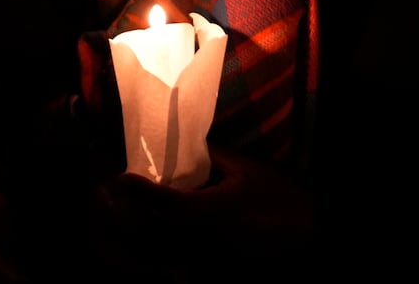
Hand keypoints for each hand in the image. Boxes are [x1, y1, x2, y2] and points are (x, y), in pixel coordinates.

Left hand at [92, 146, 312, 278]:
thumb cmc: (282, 199)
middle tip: (107, 198)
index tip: (117, 177)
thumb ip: (214, 158)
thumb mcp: (248, 170)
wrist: (310, 237)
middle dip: (120, 217)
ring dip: (130, 243)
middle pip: (146, 236)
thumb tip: (185, 147)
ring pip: (153, 261)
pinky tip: (147, 251)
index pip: (160, 202)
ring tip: (117, 225)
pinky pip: (170, 276)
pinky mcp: (210, 281)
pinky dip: (152, 264)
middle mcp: (201, 242)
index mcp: (211, 211)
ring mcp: (204, 266)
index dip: (133, 189)